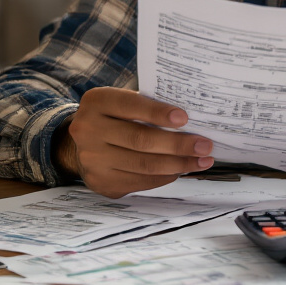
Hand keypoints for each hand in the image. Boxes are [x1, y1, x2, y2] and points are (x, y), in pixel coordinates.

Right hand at [54, 87, 213, 197]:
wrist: (81, 146)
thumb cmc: (113, 119)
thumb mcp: (120, 103)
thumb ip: (146, 106)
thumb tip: (188, 121)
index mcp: (97, 102)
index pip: (131, 106)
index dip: (158, 113)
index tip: (184, 118)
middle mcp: (88, 130)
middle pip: (140, 140)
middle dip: (177, 144)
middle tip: (204, 145)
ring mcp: (93, 159)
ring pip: (143, 165)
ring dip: (178, 164)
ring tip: (201, 161)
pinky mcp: (101, 182)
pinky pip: (140, 182)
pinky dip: (164, 177)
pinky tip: (179, 170)